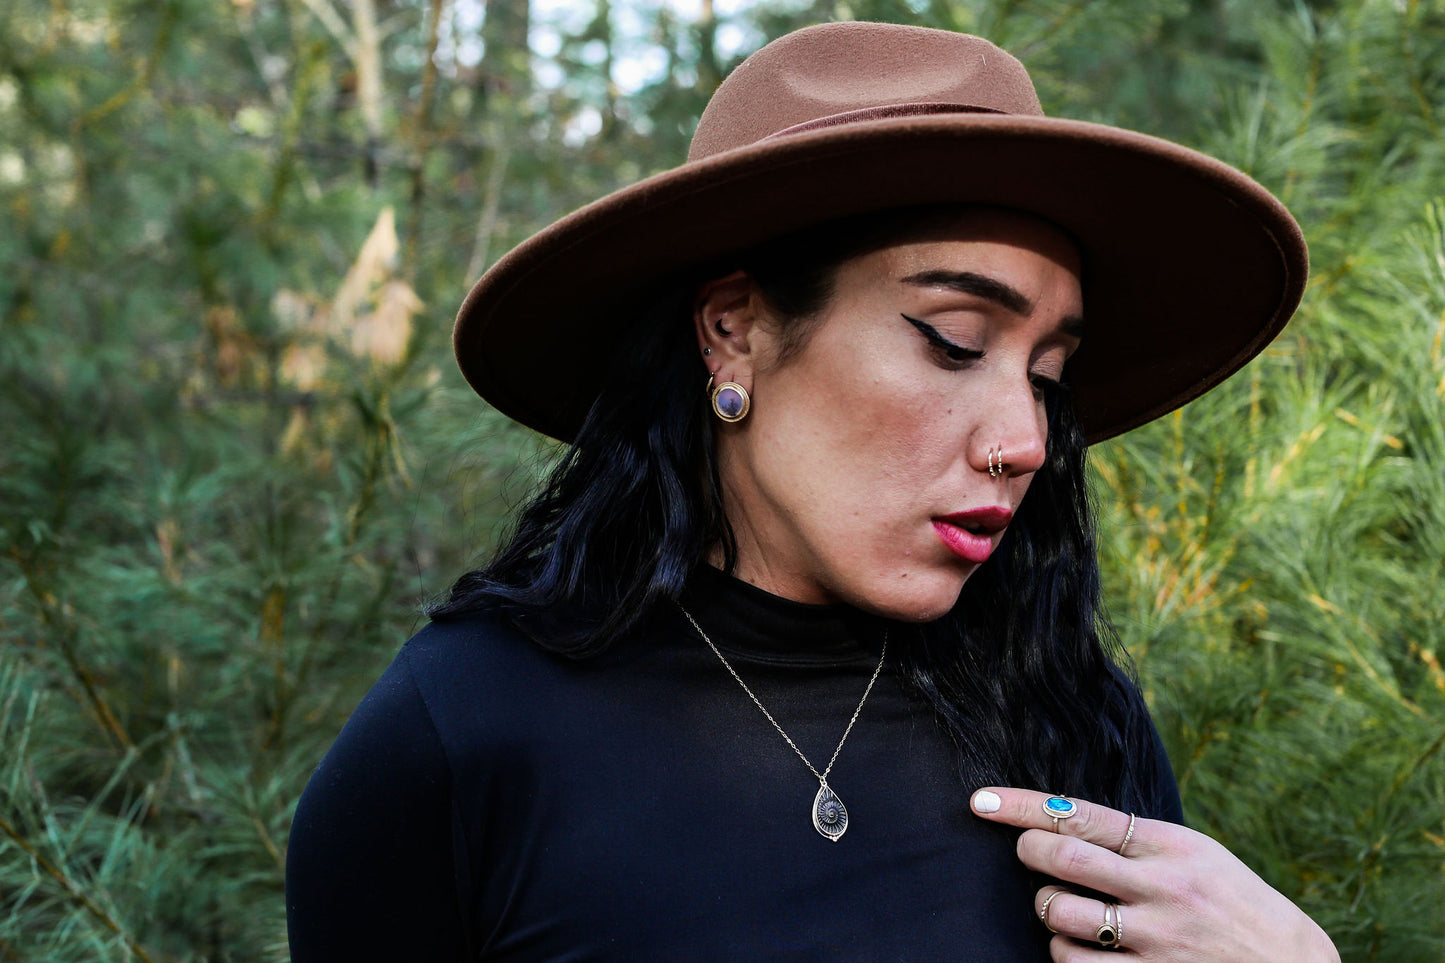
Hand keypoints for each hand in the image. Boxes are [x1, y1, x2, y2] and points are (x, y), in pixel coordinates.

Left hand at [970, 787, 1338, 961]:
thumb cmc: (1234, 907)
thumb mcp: (1197, 856)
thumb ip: (1136, 842)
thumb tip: (1058, 822)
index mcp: (1172, 846)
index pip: (1080, 814)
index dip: (1021, 806)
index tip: (980, 801)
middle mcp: (1163, 889)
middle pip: (1059, 858)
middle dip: (1029, 854)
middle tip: (1031, 856)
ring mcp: (1156, 940)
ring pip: (1058, 915)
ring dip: (1048, 911)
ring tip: (1068, 911)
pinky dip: (1064, 955)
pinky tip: (1083, 949)